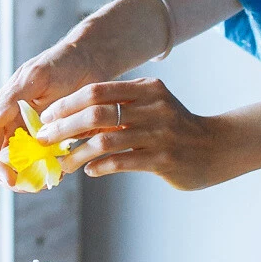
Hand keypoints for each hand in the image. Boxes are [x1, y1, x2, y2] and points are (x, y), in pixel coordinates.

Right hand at [0, 41, 97, 187]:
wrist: (91, 60)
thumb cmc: (60, 63)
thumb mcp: (34, 79)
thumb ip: (9, 102)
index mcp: (1, 113)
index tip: (10, 178)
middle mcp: (12, 128)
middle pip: (2, 165)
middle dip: (12, 179)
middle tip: (31, 186)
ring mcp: (30, 137)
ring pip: (22, 169)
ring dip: (31, 179)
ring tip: (46, 181)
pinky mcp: (49, 141)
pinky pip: (44, 164)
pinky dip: (49, 172)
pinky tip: (60, 173)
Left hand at [35, 77, 232, 190]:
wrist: (216, 148)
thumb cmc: (175, 129)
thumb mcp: (152, 107)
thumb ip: (121, 108)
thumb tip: (76, 119)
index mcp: (147, 89)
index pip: (97, 90)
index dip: (67, 104)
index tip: (46, 117)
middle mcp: (152, 107)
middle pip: (96, 113)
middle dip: (63, 128)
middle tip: (44, 141)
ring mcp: (158, 133)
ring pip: (104, 140)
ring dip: (77, 154)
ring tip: (63, 164)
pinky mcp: (161, 159)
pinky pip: (121, 162)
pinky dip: (100, 167)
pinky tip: (90, 171)